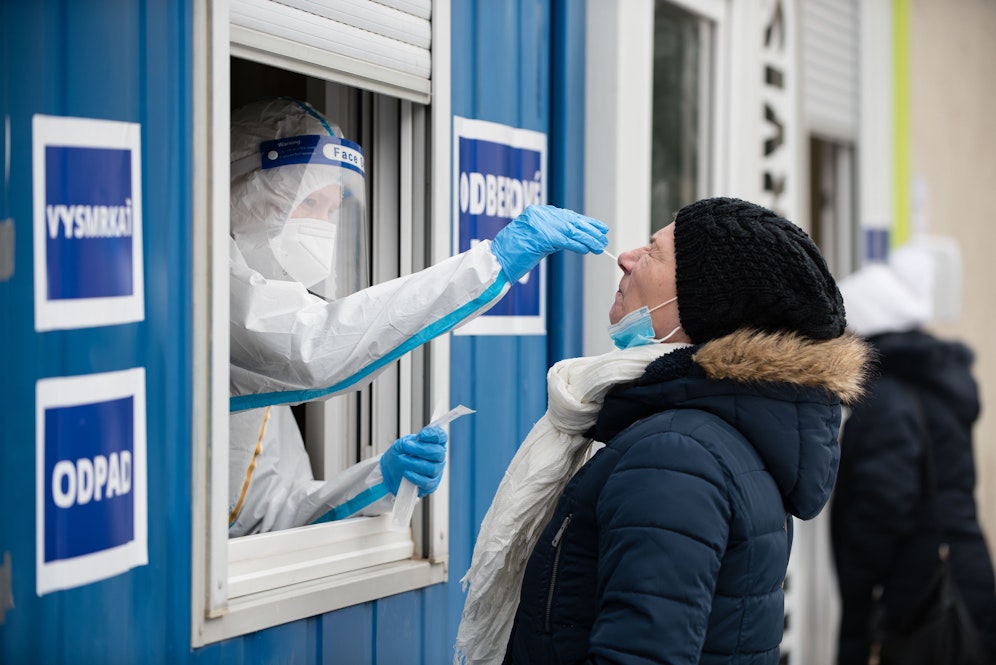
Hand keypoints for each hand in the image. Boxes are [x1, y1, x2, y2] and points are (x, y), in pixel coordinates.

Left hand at [380, 425, 447, 496]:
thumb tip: (413, 442)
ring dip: (415, 463)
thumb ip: (408, 442)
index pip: (441, 437)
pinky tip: (406, 472)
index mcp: (433, 444)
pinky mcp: (430, 485)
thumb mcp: (400, 445)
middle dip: (422, 449)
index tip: (421, 435)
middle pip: (439, 452)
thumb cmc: (400, 456)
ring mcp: (436, 472)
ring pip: (432, 468)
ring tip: (402, 459)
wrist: (391, 473)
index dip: (434, 435)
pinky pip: (426, 482)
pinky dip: (415, 477)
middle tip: (408, 447)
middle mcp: (438, 458)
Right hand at [490, 205, 608, 281]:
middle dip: (589, 229)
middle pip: (571, 220)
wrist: (497, 263)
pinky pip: (565, 240)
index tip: (597, 227)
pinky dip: (578, 245)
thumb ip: (552, 236)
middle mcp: (539, 214)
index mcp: (537, 213)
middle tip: (603, 235)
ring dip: (588, 238)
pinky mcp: (541, 236)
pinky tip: (587, 249)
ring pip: (571, 229)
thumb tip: (573, 238)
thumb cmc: (512, 255)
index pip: (566, 216)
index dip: (584, 222)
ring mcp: (540, 224)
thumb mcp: (535, 241)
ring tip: (600, 245)